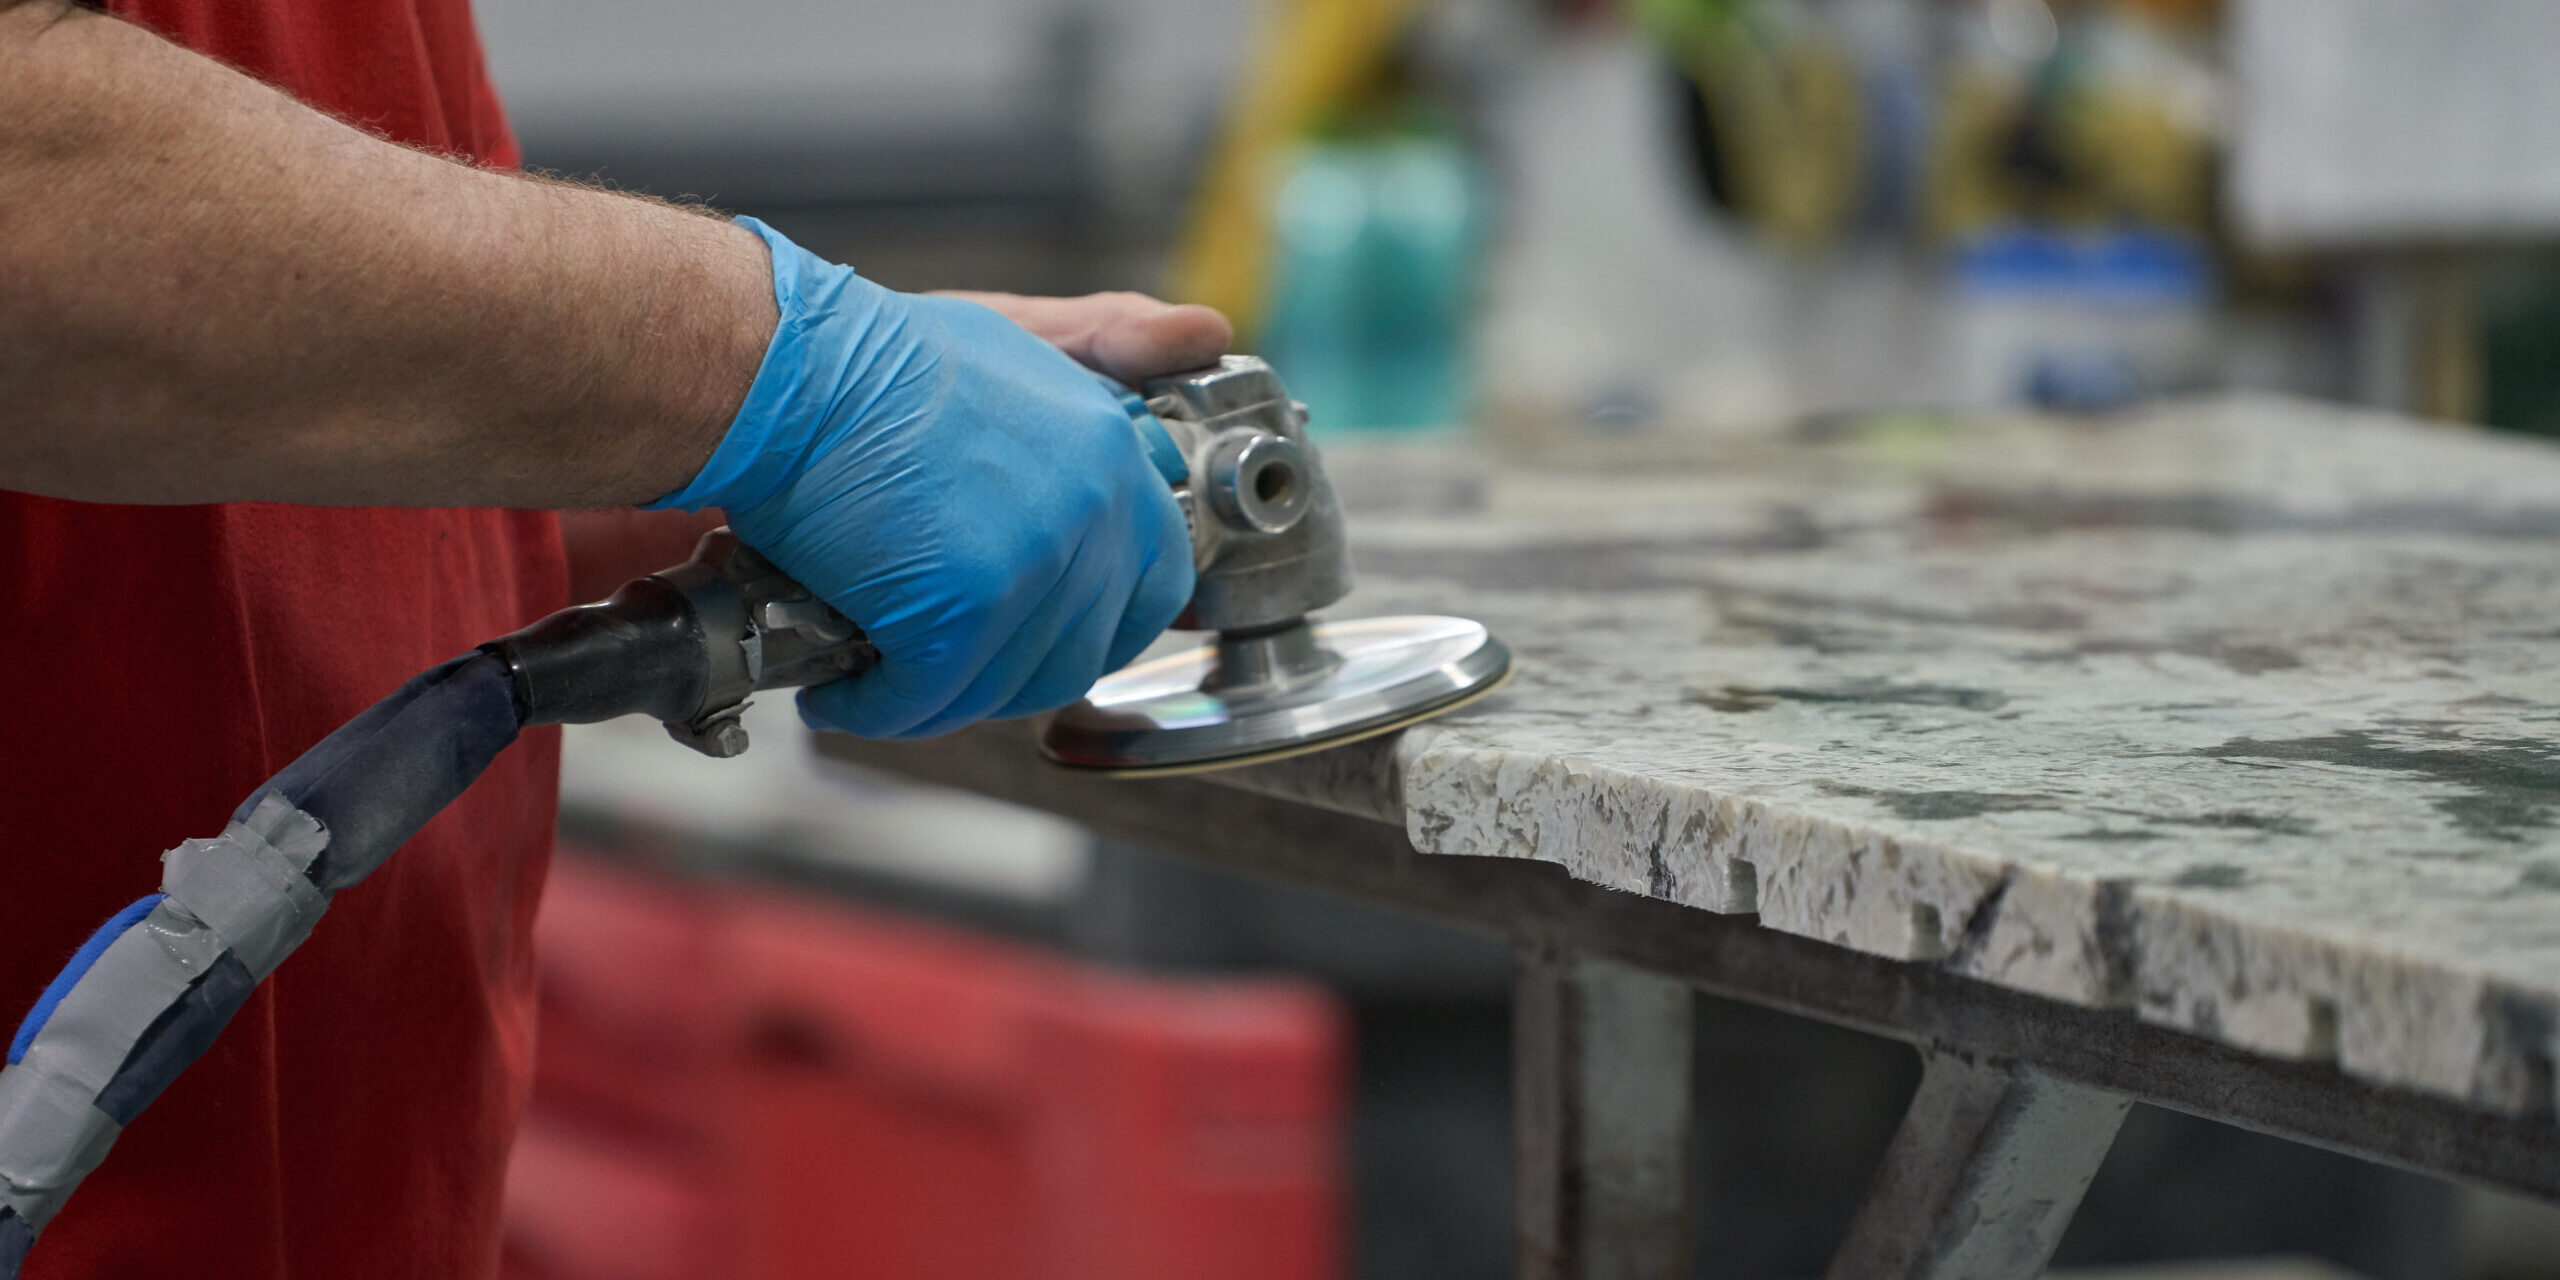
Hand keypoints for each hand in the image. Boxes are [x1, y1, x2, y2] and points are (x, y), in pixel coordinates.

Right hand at [650, 218, 1221, 738]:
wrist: (784, 370)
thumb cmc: (872, 358)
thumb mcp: (1016, 330)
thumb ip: (1109, 342)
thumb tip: (1206, 333)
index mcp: (1112, 453)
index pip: (1156, 581)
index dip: (1097, 623)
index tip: (1034, 632)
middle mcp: (1092, 511)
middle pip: (1079, 649)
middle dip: (1007, 670)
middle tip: (941, 660)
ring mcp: (1033, 566)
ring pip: (1004, 686)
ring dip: (936, 697)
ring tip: (878, 675)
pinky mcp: (962, 613)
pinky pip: (931, 699)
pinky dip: (878, 708)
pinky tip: (841, 692)